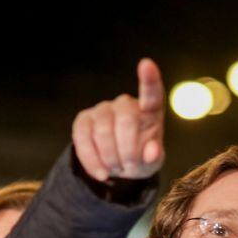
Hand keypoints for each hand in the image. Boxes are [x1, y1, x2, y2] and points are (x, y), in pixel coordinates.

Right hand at [72, 58, 164, 181]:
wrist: (119, 165)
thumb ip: (154, 157)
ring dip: (110, 159)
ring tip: (117, 170)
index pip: (151, 93)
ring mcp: (103, 109)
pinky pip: (83, 139)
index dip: (149, 79)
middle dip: (127, 151)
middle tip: (130, 168)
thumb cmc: (141, 158)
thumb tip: (152, 151)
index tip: (146, 64)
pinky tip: (101, 173)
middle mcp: (126, 104)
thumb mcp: (152, 161)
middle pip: (125, 121)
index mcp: (150, 110)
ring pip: (103, 132)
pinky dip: (92, 161)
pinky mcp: (83, 120)